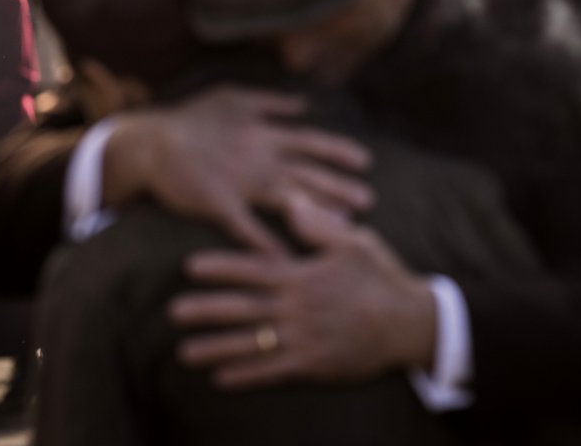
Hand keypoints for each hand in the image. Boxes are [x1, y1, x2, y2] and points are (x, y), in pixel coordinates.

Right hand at [103, 86, 374, 252]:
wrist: (149, 143)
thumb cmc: (192, 118)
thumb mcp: (234, 98)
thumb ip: (271, 101)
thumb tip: (304, 103)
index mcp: (264, 132)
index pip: (311, 142)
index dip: (339, 151)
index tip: (367, 162)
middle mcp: (259, 155)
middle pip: (308, 171)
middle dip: (340, 185)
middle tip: (370, 200)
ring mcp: (241, 181)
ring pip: (289, 197)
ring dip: (320, 212)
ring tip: (348, 227)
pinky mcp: (220, 204)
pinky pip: (248, 227)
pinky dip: (268, 243)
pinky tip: (289, 259)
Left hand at [169, 198, 436, 386]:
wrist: (408, 322)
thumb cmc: (382, 277)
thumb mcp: (354, 242)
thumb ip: (318, 225)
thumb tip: (290, 200)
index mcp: (302, 275)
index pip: (252, 269)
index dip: (220, 267)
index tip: (190, 266)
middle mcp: (296, 307)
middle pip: (241, 308)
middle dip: (205, 309)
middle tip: (172, 311)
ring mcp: (302, 338)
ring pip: (250, 343)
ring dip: (215, 347)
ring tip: (184, 351)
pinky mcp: (312, 364)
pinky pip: (271, 372)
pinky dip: (244, 375)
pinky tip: (220, 379)